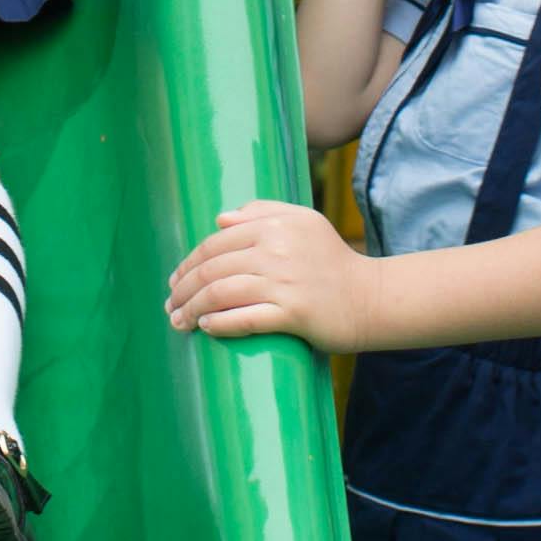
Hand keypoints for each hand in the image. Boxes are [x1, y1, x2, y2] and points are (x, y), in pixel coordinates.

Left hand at [167, 196, 379, 346]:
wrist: (370, 298)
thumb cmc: (332, 261)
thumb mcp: (304, 223)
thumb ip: (263, 213)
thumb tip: (220, 219)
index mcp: (276, 225)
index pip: (216, 242)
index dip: (189, 262)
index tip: (175, 280)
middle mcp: (277, 249)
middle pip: (213, 268)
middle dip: (184, 289)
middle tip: (169, 305)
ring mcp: (285, 282)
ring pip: (222, 293)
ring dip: (193, 308)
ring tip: (178, 322)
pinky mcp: (294, 313)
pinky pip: (245, 318)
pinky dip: (220, 323)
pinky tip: (205, 328)